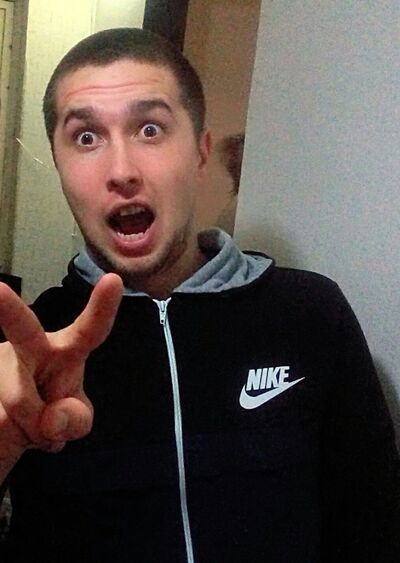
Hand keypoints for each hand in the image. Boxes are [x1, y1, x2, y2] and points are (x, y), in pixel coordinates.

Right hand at [0, 273, 122, 475]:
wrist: (7, 426)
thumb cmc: (49, 414)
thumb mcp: (74, 422)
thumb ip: (74, 420)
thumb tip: (52, 418)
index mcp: (64, 350)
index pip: (89, 330)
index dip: (102, 308)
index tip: (114, 280)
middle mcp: (27, 347)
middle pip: (23, 331)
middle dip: (9, 309)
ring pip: (17, 402)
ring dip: (25, 429)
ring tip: (23, 425)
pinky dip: (5, 438)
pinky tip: (4, 426)